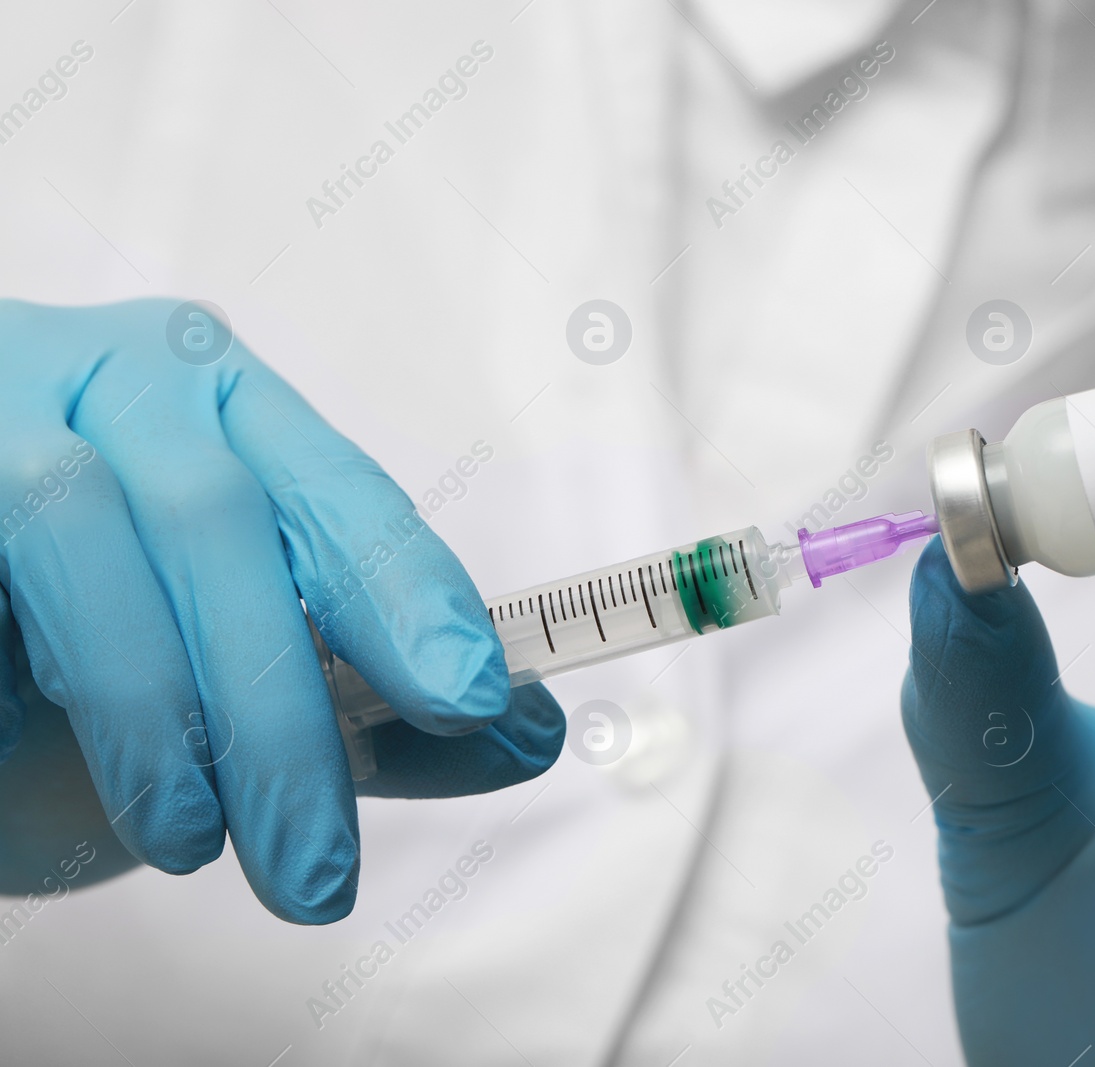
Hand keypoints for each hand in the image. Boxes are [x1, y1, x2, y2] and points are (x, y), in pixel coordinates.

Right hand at [0, 299, 562, 922]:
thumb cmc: (100, 606)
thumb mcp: (247, 654)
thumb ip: (377, 699)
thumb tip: (528, 734)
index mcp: (233, 407)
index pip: (342, 492)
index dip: (408, 590)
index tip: (472, 697)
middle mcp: (125, 385)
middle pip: (219, 523)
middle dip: (278, 708)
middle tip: (318, 867)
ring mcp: (3, 406)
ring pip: (77, 532)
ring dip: (144, 711)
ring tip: (186, 842)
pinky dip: (9, 678)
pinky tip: (25, 747)